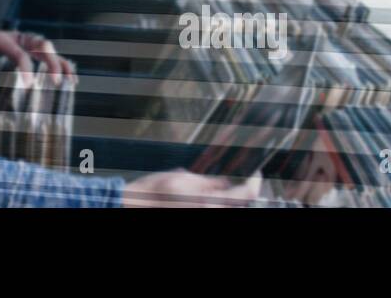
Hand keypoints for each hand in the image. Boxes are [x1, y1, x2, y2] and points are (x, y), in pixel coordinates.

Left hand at [0, 26, 75, 84]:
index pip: (17, 51)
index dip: (24, 66)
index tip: (29, 84)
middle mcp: (16, 38)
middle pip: (39, 45)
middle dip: (50, 62)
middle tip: (57, 82)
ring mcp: (24, 43)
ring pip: (47, 49)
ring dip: (60, 63)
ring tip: (71, 80)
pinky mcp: (28, 49)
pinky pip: (47, 55)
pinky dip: (60, 64)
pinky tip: (71, 78)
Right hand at [123, 170, 261, 207]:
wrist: (135, 207)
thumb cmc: (153, 193)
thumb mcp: (182, 179)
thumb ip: (208, 182)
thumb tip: (226, 183)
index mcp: (210, 202)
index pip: (247, 194)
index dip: (255, 181)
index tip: (256, 173)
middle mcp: (211, 213)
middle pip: (239, 204)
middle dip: (242, 192)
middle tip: (239, 179)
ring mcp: (204, 216)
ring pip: (228, 209)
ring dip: (230, 200)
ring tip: (222, 189)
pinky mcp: (197, 216)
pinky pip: (215, 211)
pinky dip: (217, 204)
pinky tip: (207, 197)